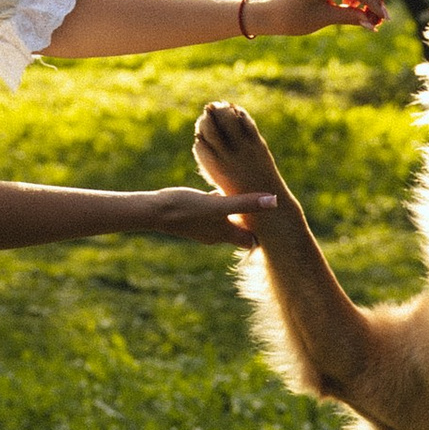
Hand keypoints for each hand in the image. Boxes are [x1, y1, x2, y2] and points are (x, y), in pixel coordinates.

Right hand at [139, 185, 277, 248]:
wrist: (154, 211)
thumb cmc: (186, 209)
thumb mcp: (218, 205)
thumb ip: (245, 204)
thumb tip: (273, 201)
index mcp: (225, 234)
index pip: (251, 240)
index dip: (263, 232)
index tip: (274, 218)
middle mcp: (216, 234)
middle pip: (240, 230)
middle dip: (251, 220)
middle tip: (264, 205)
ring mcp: (204, 226)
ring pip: (226, 220)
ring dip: (236, 211)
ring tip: (245, 195)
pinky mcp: (194, 216)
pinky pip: (213, 211)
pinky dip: (220, 203)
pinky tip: (218, 188)